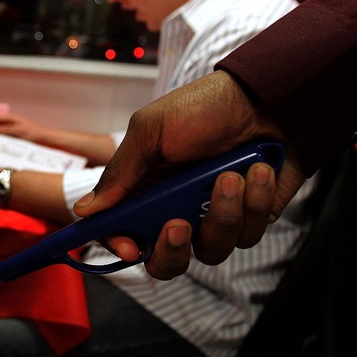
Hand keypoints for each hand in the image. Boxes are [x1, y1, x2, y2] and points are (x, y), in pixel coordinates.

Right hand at [0, 113, 49, 142]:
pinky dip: (1, 137)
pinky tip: (0, 142)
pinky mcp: (15, 133)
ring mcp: (13, 127)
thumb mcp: (18, 131)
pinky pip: (5, 134)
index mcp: (12, 117)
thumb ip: (6, 130)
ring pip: (1, 129)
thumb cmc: (32, 132)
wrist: (42, 136)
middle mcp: (11, 121)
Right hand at [73, 71, 306, 278]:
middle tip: (181, 223)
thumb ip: (120, 171)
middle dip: (172, 249)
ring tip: (231, 175)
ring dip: (222, 214)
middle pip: (164, 259)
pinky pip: (247, 235)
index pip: (121, 231)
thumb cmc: (206, 107)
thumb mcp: (152, 130)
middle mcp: (177, 209)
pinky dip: (253, 202)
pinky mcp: (250, 218)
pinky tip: (257, 171)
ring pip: (210, 250)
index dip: (121, 244)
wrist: (271, 96)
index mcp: (146, 189)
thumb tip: (85, 209)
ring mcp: (214, 216)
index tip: (131, 246)